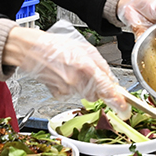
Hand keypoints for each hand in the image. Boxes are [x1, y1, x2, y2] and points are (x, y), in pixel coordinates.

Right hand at [6, 25, 127, 112]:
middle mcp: (76, 80)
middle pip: (97, 94)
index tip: (125, 109)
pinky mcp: (58, 94)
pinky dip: (71, 87)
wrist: (31, 49)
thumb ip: (101, 65)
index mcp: (86, 66)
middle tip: (87, 73)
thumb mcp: (85, 48)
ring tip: (72, 70)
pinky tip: (64, 75)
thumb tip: (112, 80)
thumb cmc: (55, 45)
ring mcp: (66, 89)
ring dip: (84, 85)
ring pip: (85, 94)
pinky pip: (72, 94)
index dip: (118, 101)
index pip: (106, 89)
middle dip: (97, 87)